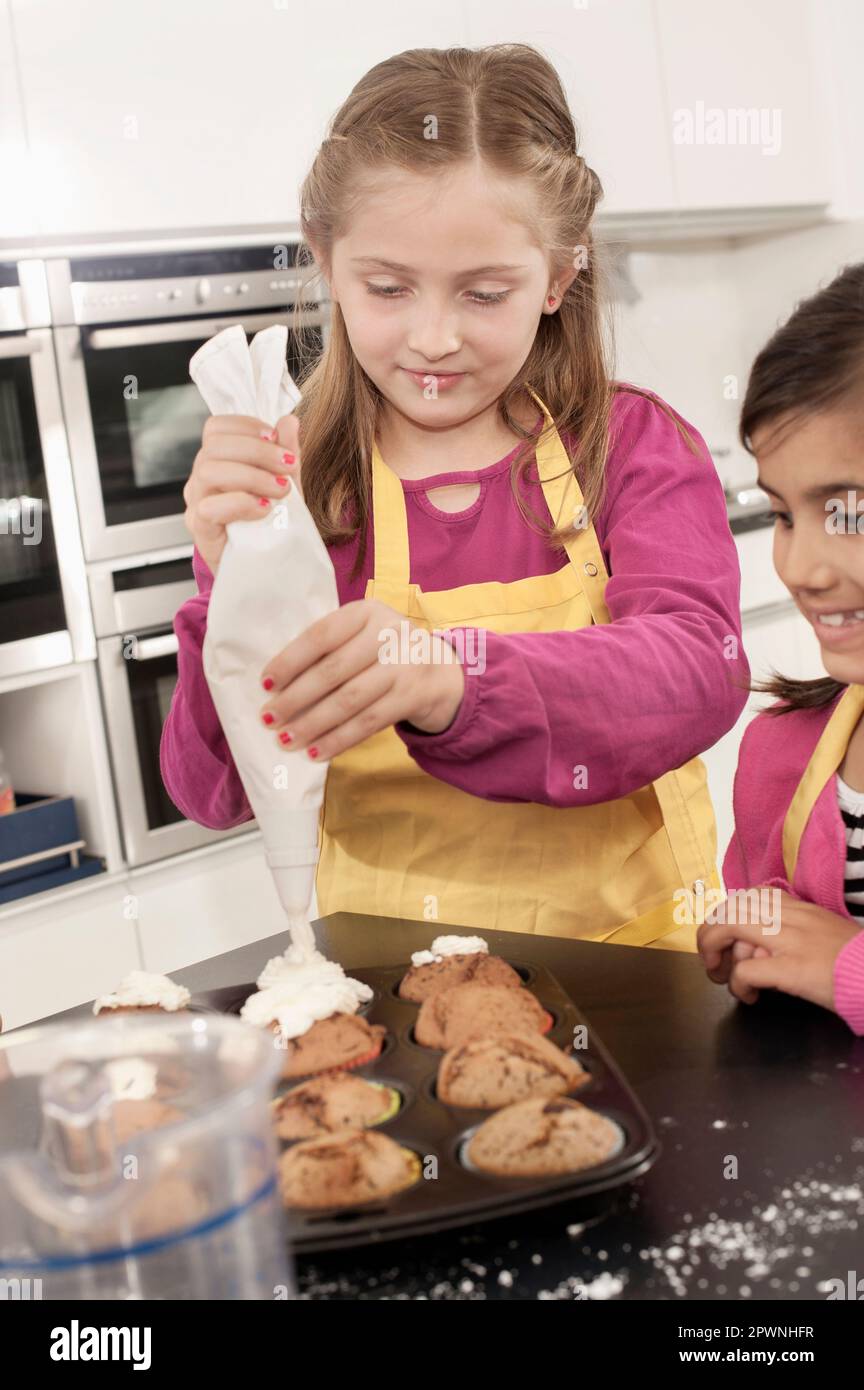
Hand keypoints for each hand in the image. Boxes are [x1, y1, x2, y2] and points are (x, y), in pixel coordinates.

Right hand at [183, 412, 300, 573]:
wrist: (266, 566)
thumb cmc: (270, 524)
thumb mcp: (284, 483)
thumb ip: (285, 453)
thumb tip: (288, 421)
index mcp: (218, 461)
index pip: (216, 428)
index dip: (245, 425)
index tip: (275, 437)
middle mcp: (201, 478)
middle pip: (214, 446)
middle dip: (257, 450)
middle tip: (288, 466)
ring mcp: (196, 503)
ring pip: (209, 472)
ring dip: (251, 475)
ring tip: (280, 489)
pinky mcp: (200, 530)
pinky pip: (210, 508)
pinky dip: (241, 503)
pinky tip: (264, 509)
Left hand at [259, 599, 466, 760]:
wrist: (440, 673)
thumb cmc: (384, 655)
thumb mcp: (363, 637)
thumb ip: (331, 650)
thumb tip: (276, 686)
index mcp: (367, 611)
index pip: (321, 635)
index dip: (290, 660)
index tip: (265, 684)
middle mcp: (388, 632)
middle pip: (333, 670)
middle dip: (295, 698)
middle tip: (268, 718)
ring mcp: (405, 664)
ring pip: (349, 700)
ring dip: (313, 723)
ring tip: (286, 739)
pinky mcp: (414, 695)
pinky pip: (368, 722)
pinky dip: (339, 739)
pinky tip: (316, 751)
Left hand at [698, 889, 859, 1012]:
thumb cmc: (857, 964)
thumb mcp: (824, 934)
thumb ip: (792, 930)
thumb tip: (757, 947)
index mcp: (801, 908)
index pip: (750, 895)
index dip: (727, 915)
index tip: (726, 939)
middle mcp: (794, 917)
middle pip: (731, 907)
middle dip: (710, 934)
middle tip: (713, 961)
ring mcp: (794, 941)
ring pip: (731, 928)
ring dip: (717, 956)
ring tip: (725, 979)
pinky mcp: (796, 969)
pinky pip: (747, 971)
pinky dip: (738, 986)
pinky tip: (749, 997)